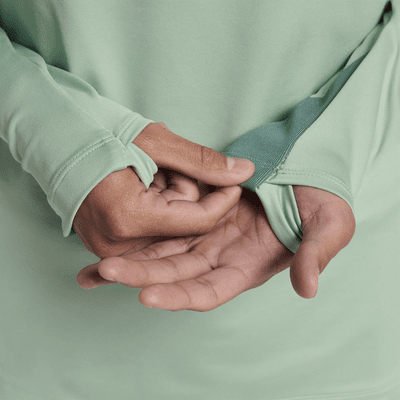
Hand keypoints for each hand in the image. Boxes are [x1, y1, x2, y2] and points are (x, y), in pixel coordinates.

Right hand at [73, 122, 254, 257]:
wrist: (51, 137)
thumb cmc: (96, 132)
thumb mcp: (156, 142)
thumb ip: (203, 162)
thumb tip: (246, 171)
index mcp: (129, 218)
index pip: (199, 221)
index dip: (222, 198)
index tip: (232, 178)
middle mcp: (118, 244)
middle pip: (183, 227)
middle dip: (185, 193)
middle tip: (164, 166)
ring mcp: (110, 247)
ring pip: (168, 229)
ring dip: (169, 198)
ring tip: (147, 173)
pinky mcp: (107, 244)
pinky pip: (150, 231)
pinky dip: (155, 207)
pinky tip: (141, 185)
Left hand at [77, 186, 355, 310]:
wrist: (304, 169)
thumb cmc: (321, 200)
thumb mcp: (330, 224)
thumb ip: (317, 254)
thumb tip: (307, 288)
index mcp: (247, 267)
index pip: (209, 291)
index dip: (180, 297)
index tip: (148, 296)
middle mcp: (220, 256)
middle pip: (175, 273)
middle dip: (141, 276)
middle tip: (105, 272)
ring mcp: (206, 233)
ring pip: (163, 252)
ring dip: (131, 260)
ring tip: (93, 268)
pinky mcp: (196, 210)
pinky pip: (164, 224)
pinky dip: (139, 234)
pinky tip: (110, 241)